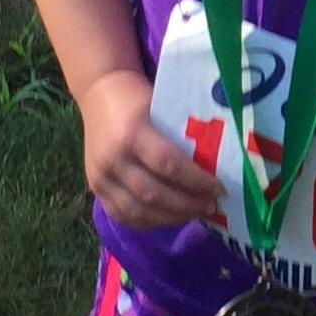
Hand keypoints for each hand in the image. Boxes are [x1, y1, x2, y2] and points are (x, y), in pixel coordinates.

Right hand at [80, 71, 222, 227]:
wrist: (99, 93)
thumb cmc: (138, 98)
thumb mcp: (161, 107)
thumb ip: (181, 136)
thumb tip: (217, 166)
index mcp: (132, 133)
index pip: (168, 165)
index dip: (197, 181)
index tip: (219, 188)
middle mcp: (112, 158)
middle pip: (153, 194)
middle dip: (188, 205)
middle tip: (211, 206)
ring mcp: (100, 177)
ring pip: (138, 211)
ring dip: (171, 218)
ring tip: (195, 213)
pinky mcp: (95, 188)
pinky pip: (123, 216)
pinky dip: (149, 221)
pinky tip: (170, 217)